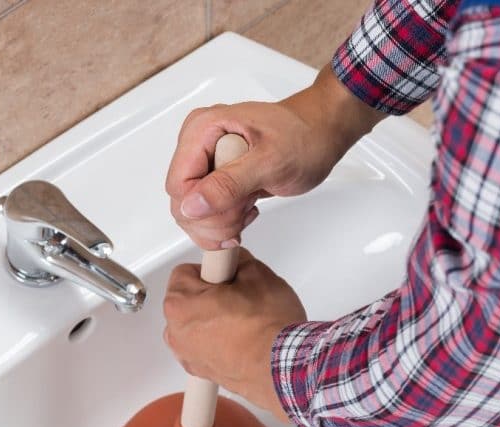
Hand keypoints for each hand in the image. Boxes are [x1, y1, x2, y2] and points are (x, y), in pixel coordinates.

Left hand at [163, 249, 306, 419]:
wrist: (283, 367)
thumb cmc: (269, 328)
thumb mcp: (257, 275)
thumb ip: (238, 262)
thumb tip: (236, 264)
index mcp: (181, 303)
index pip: (185, 272)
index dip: (212, 271)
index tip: (227, 277)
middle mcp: (176, 332)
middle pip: (188, 300)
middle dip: (210, 296)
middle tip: (239, 299)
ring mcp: (187, 355)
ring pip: (195, 325)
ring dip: (212, 321)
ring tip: (243, 322)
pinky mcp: (201, 372)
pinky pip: (203, 348)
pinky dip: (217, 343)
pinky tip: (240, 340)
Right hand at [164, 65, 384, 249]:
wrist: (321, 134)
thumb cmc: (304, 137)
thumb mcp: (270, 162)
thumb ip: (228, 184)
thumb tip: (192, 205)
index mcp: (203, 129)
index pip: (178, 185)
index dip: (202, 209)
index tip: (235, 211)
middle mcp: (197, 144)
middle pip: (182, 204)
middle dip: (215, 219)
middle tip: (247, 209)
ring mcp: (205, 163)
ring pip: (192, 214)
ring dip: (223, 223)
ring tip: (251, 205)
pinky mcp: (214, 179)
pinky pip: (205, 214)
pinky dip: (227, 222)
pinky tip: (248, 209)